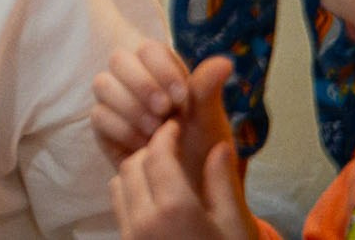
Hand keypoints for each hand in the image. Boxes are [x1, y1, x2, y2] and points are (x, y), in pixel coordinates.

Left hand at [109, 118, 257, 239]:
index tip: (173, 125)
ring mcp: (131, 234)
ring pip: (119, 183)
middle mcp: (144, 218)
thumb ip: (222, 182)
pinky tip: (154, 197)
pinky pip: (119, 206)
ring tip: (162, 171)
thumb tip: (219, 145)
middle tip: (170, 147)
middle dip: (150, 150)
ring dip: (136, 170)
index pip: (158, 155)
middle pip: (133, 164)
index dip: (165, 135)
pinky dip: (130, 191)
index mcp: (175, 209)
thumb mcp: (234, 225)